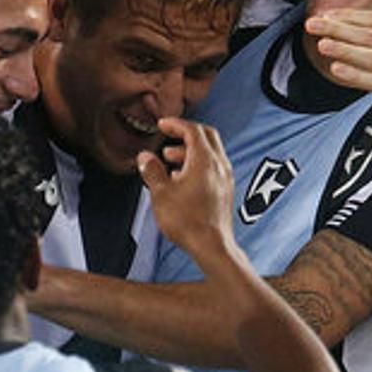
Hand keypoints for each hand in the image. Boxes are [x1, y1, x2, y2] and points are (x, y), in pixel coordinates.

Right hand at [139, 118, 237, 259]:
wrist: (212, 246)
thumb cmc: (189, 222)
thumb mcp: (161, 193)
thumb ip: (152, 171)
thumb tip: (145, 157)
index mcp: (205, 160)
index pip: (193, 130)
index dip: (176, 124)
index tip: (163, 124)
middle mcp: (220, 166)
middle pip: (206, 136)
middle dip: (186, 133)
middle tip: (169, 135)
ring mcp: (225, 178)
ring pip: (210, 152)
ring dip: (190, 150)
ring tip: (170, 159)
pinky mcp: (225, 191)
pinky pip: (213, 167)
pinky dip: (198, 164)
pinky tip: (182, 178)